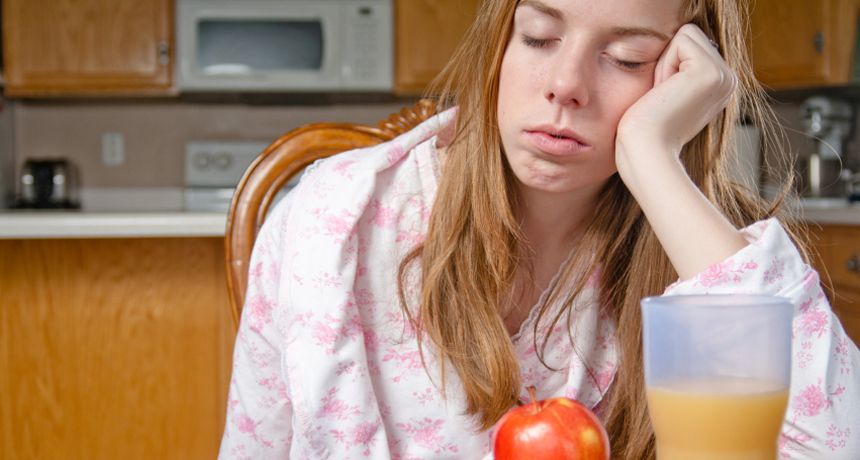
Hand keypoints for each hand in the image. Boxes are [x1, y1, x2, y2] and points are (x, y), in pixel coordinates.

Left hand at [614, 23, 736, 178]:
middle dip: (667, 61)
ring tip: (664, 95)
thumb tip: (674, 49)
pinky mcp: (710, 72)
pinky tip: (665, 92)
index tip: (664, 98)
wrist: (646, 153)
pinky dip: (665, 64)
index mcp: (720, 86)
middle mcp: (728, 80)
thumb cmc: (646, 131)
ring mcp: (724, 76)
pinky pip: (681, 39)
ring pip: (686, 34)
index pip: (690, 44)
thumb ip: (678, 71)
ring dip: (665, 63)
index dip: (668, 64)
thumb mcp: (668, 96)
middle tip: (662, 96)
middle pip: (689, 35)